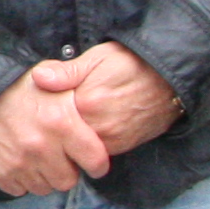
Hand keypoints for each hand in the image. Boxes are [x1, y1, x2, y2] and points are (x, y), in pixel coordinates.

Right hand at [0, 68, 106, 197]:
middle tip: (56, 156)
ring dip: (42, 176)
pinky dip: (19, 179)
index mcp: (62, 123)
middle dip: (65, 170)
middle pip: (68, 181)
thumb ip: (76, 92)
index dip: (96, 163)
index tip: (91, 162)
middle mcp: (42, 147)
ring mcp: (20, 162)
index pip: (96, 161)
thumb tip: (97, 103)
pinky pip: (19, 189)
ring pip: (44, 188)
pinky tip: (16, 160)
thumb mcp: (51, 81)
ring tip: (34, 157)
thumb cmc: (15, 87)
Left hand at [37, 43, 180, 155]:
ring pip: (79, 146)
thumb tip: (38, 78)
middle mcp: (99, 126)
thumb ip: (67, 72)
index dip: (44, 110)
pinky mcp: (123, 147)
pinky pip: (97, 150)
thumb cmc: (132, 63)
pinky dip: (88, 143)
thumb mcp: (97, 58)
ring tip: (69, 122)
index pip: (52, 116)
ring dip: (71, 137)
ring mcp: (112, 140)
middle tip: (52, 115)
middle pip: (63, 135)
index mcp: (87, 102)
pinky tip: (87, 128)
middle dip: (55, 127)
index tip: (40, 106)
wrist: (171, 80)